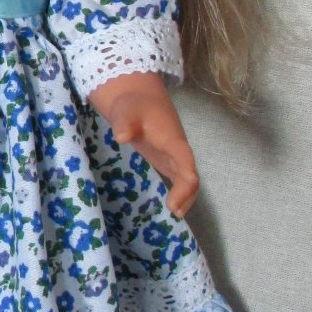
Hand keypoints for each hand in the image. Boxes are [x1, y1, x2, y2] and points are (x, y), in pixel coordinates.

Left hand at [89, 72, 199, 216]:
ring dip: (186, 195)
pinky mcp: (168, 160)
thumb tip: (122, 137)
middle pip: (190, 172)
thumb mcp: (125, 111)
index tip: (183, 191)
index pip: (184, 158)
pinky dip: (180, 192)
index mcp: (171, 138)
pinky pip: (180, 179)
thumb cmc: (133, 105)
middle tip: (174, 210)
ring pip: (188, 178)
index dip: (186, 177)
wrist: (139, 99)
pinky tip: (173, 207)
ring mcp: (174, 156)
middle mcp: (178, 149)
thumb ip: (124, 123)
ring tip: (175, 213)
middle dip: (187, 192)